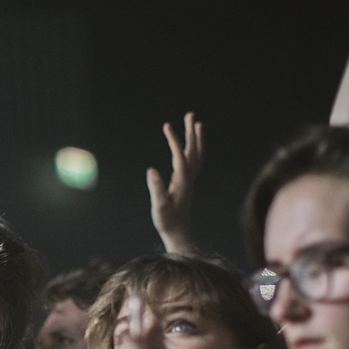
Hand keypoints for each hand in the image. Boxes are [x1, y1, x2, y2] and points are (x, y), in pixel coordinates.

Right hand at [148, 112, 202, 254]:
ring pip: (196, 154)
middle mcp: (189, 178)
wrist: (179, 233)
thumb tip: (151, 171)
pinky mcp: (187, 183)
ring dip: (196, 138)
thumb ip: (156, 189)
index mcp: (182, 181)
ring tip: (195, 123)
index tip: (167, 125)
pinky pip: (194, 161)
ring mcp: (189, 180)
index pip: (179, 155)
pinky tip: (191, 145)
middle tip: (190, 115)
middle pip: (193, 150)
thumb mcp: (159, 207)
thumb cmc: (167, 221)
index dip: (174, 140)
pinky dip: (195, 149)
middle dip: (191, 132)